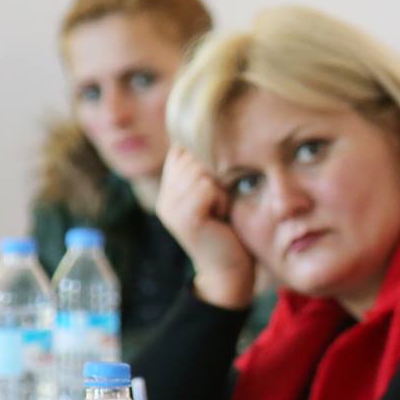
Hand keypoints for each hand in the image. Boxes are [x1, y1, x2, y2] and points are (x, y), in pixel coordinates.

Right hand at [155, 146, 255, 308]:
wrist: (229, 273)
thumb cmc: (233, 229)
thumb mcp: (221, 192)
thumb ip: (212, 166)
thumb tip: (219, 127)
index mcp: (172, 183)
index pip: (187, 144)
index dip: (210, 152)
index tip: (222, 178)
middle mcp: (166, 192)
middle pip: (196, 153)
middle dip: (219, 170)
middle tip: (225, 199)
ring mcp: (171, 204)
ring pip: (203, 168)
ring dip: (223, 185)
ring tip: (224, 208)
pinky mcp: (184, 216)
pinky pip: (209, 187)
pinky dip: (223, 198)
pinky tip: (222, 216)